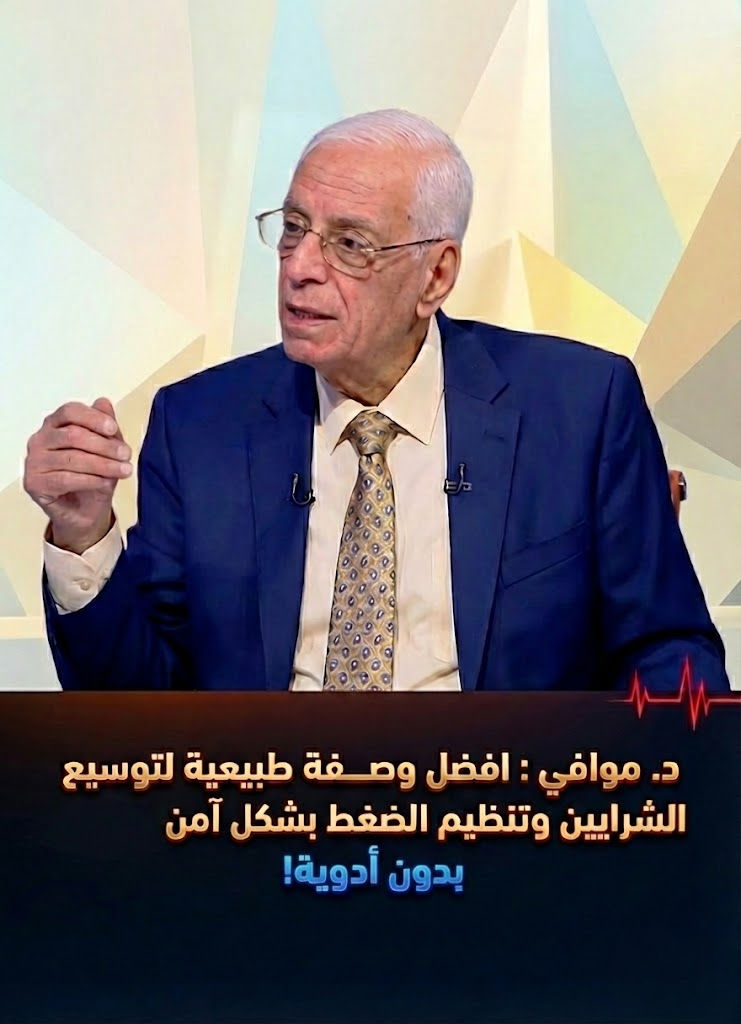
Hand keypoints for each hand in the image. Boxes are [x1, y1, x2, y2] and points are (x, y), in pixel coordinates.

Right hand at [24, 397, 131, 553]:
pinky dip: (89, 480)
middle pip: (72, 435)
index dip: (93, 418)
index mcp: (55, 424)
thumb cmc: (94, 476)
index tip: (113, 429)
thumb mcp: (107, 450)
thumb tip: (104, 402)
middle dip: (104, 445)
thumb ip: (105, 428)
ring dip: (102, 464)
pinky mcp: (34, 483)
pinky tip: (105, 482)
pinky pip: (64, 479)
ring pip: (71, 458)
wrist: (85, 511)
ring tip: (124, 470)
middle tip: (126, 455)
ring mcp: (34, 461)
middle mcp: (40, 439)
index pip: (70, 411)